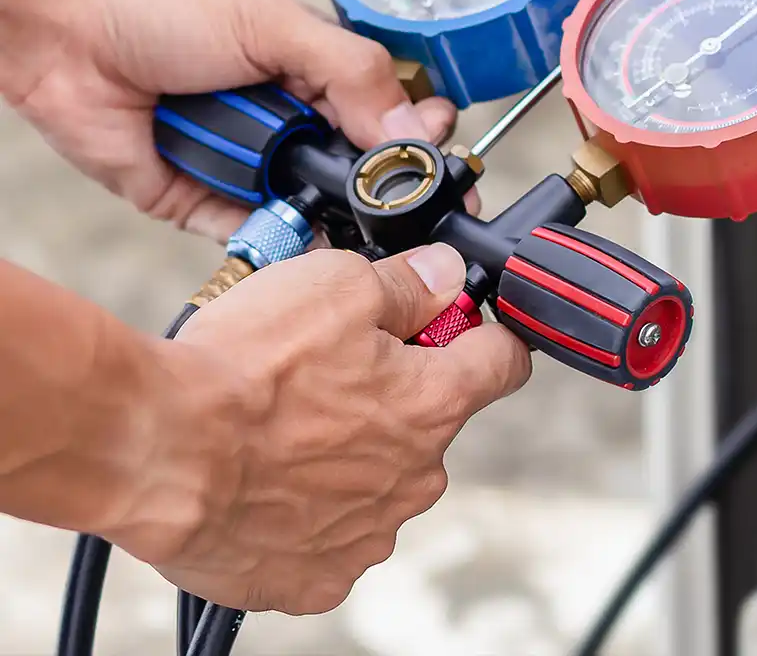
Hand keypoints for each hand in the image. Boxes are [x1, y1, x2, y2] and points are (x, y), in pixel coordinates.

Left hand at [0, 0, 455, 239]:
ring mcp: (254, 169)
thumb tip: (417, 128)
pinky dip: (282, 244)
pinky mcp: (207, 206)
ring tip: (362, 227)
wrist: (62, 36)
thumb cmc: (162, 8)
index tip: (446, 165)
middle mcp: (294, 125)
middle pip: (365, 174)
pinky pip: (259, 238)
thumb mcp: (275, 26)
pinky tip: (308, 247)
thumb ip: (352, 73)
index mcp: (322, 75)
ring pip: (319, 212)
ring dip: (337, 220)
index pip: (395, 116)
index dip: (423, 142)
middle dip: (387, 192)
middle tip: (411, 206)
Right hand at [109, 244, 531, 613]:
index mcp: (435, 403)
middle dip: (392, 395)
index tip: (455, 326)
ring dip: (344, 456)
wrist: (156, 452)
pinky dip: (303, 514)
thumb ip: (407, 283)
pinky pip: (328, 539)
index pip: (504, 362)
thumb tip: (446, 274)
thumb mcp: (337, 285)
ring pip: (377, 481)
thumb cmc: (243, 370)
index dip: (481, 335)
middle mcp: (417, 476)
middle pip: (429, 422)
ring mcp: (369, 534)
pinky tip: (262, 484)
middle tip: (325, 373)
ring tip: (277, 430)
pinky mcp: (316, 579)